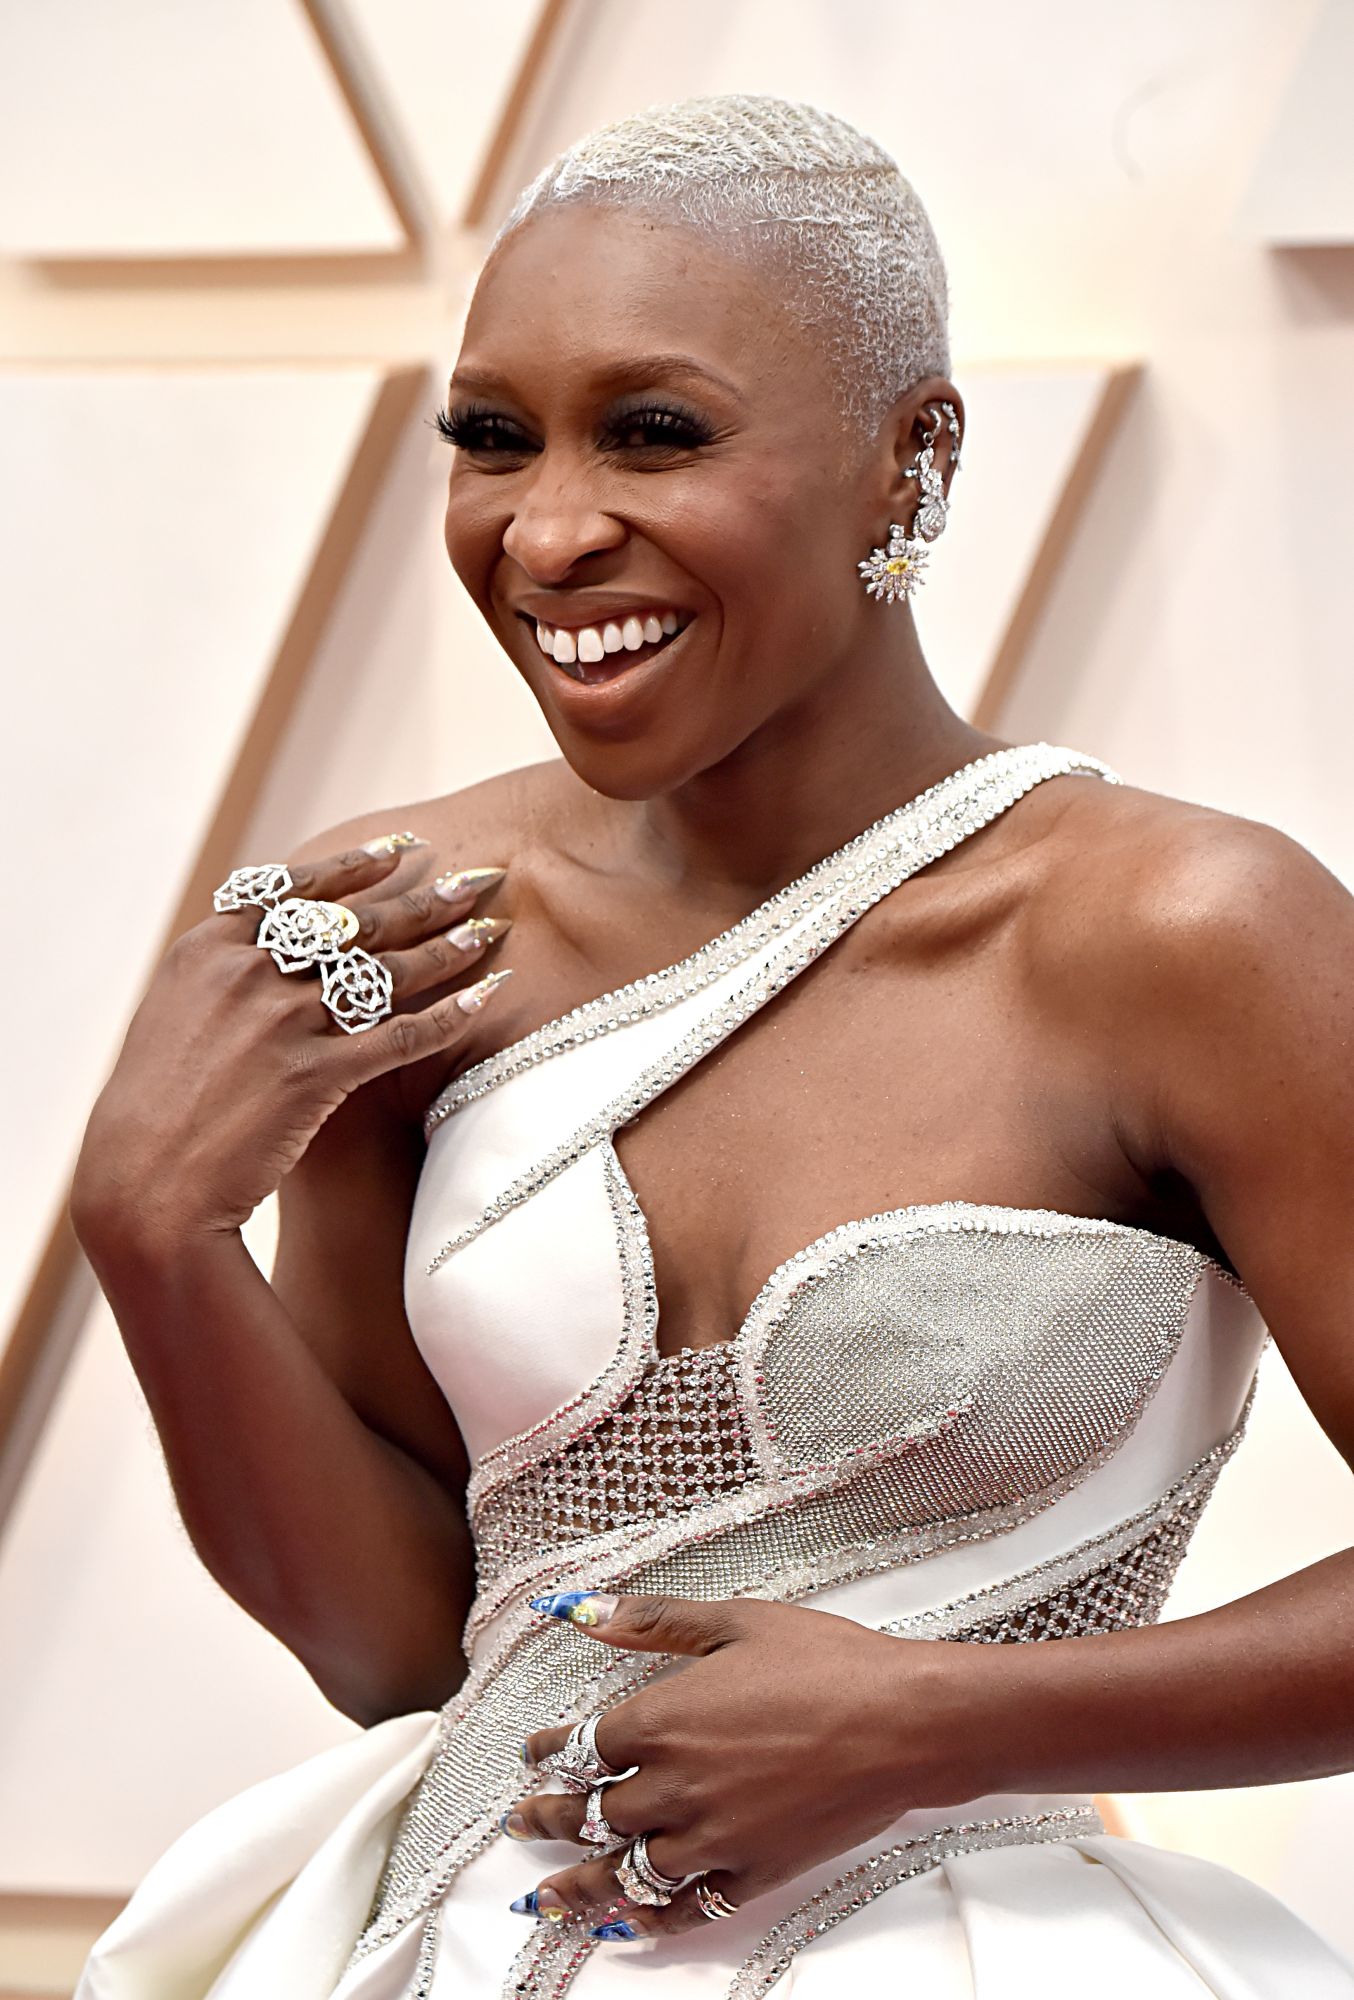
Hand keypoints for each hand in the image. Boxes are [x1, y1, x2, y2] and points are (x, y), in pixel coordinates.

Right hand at [70, 840, 511, 1248]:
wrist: (144, 1184)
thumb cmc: (156, 1107)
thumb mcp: (174, 1017)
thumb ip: (222, 976)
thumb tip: (266, 947)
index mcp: (207, 950)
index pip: (294, 890)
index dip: (353, 867)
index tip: (400, 850)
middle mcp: (247, 974)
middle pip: (354, 925)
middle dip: (423, 899)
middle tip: (475, 880)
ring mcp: (281, 1023)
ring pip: (385, 973)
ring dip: (447, 948)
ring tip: (490, 931)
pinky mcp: (312, 1076)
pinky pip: (398, 1036)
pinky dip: (448, 1016)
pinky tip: (486, 997)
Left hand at [509, 1591, 983, 1942]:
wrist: (903, 1722)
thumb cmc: (826, 1662)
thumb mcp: (735, 1621)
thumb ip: (653, 1621)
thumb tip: (581, 1611)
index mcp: (663, 1720)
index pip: (581, 1746)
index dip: (550, 1752)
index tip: (534, 1755)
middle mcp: (674, 1786)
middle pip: (589, 1814)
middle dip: (547, 1819)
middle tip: (521, 1824)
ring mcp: (712, 1839)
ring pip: (623, 1872)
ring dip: (578, 1884)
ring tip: (546, 1897)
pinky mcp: (753, 1874)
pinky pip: (686, 1910)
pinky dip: (648, 1921)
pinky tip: (627, 1925)